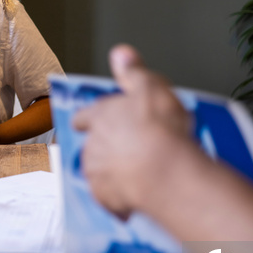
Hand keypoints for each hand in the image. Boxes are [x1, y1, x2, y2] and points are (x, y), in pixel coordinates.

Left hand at [73, 44, 195, 219]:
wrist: (167, 174)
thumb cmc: (161, 130)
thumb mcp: (151, 87)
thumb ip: (133, 72)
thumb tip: (120, 54)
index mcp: (101, 116)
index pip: (84, 116)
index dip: (88, 119)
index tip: (88, 122)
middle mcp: (93, 144)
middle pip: (92, 145)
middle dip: (106, 147)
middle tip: (130, 149)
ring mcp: (97, 173)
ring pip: (98, 171)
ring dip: (111, 172)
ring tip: (134, 174)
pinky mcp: (105, 198)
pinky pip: (108, 198)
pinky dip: (118, 199)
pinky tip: (134, 199)